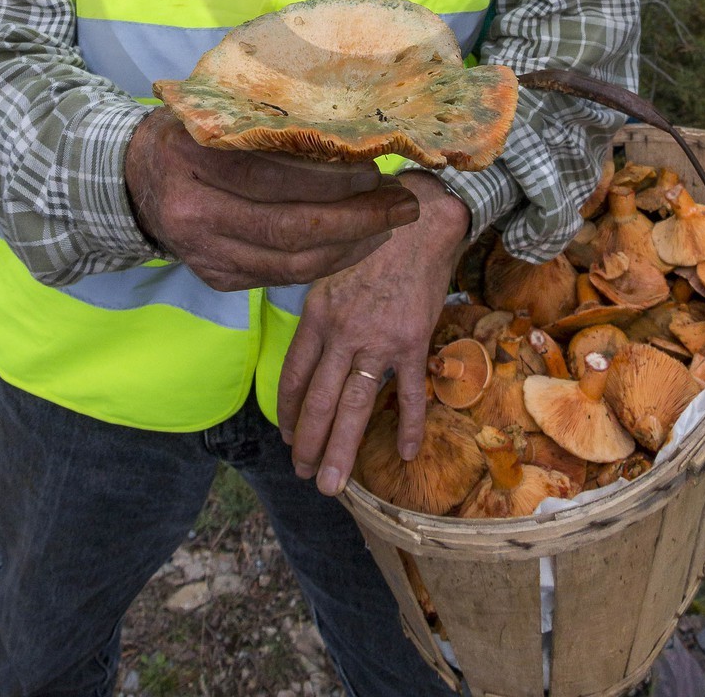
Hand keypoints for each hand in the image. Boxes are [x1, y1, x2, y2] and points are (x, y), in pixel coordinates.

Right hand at [124, 107, 419, 290]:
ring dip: (350, 247)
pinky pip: (281, 277)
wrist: (133, 177)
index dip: (330, 180)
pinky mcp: (216, 278)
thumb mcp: (215, 108)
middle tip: (404, 205)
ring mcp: (204, 254)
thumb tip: (347, 127)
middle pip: (289, 229)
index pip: (273, 178)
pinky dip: (325, 262)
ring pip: (291, 264)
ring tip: (390, 224)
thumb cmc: (188, 130)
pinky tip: (356, 243)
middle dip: (357, 221)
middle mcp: (195, 214)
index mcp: (193, 159)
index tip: (376, 171)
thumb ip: (265, 118)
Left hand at [276, 172, 470, 495]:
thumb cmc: (370, 239)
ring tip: (333, 484)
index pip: (293, 376)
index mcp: (317, 314)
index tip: (286, 437)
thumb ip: (320, 311)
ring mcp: (378, 340)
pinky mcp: (412, 342)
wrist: (418, 219)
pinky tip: (405, 452)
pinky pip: (409, 393)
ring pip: (353, 406)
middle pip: (318, 401)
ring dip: (341, 449)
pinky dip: (409, 425)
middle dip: (309, 445)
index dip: (288, 412)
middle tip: (306, 476)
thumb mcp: (329, 268)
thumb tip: (312, 347)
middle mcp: (342, 332)